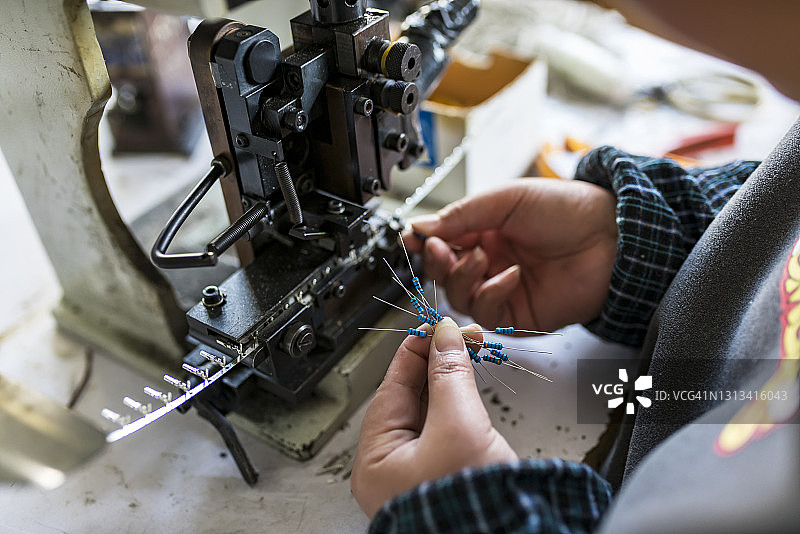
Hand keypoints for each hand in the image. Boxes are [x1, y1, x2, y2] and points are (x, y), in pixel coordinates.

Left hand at [351, 317, 516, 517]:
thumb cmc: (473, 505)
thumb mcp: (460, 426)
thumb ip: (450, 374)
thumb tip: (444, 335)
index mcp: (376, 460)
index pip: (391, 386)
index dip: (417, 348)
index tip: (440, 324)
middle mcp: (391, 469)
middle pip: (408, 397)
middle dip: (436, 363)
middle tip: (461, 336)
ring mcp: (417, 475)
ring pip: (428, 412)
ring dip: (448, 381)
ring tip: (467, 355)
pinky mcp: (443, 477)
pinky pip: (443, 430)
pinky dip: (457, 405)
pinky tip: (468, 388)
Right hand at [404, 178, 616, 331]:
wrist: (612, 236)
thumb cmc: (567, 210)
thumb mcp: (506, 199)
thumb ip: (461, 215)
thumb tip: (419, 225)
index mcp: (484, 231)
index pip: (441, 242)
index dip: (424, 242)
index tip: (411, 238)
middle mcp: (489, 261)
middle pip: (443, 273)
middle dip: (437, 262)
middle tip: (441, 248)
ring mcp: (502, 288)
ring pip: (458, 297)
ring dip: (462, 277)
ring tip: (480, 257)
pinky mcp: (517, 314)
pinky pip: (487, 313)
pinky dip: (490, 294)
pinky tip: (508, 274)